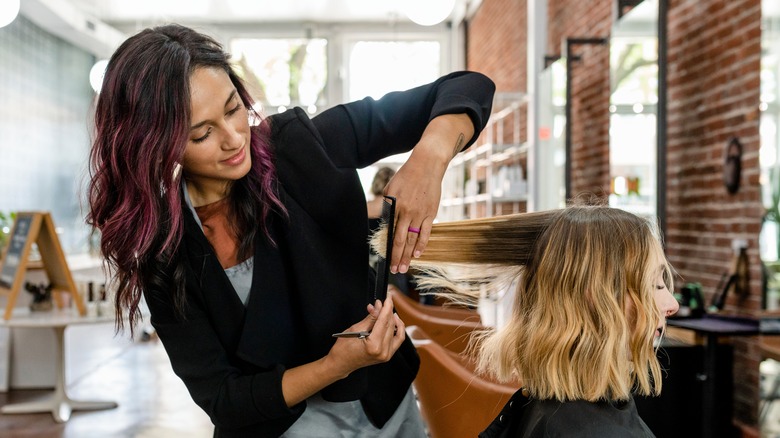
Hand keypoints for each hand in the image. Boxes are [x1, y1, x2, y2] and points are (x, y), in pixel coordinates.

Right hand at [326, 295, 405, 377]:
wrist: (341, 363)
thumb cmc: (343, 349)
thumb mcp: (355, 329)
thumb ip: (370, 318)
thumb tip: (378, 306)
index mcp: (374, 345)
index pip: (384, 321)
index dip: (387, 307)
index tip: (388, 297)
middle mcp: (383, 352)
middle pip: (390, 325)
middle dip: (387, 311)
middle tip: (382, 302)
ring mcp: (386, 355)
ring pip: (396, 332)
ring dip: (393, 319)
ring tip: (387, 311)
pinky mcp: (387, 355)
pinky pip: (397, 340)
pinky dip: (397, 329)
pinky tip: (394, 321)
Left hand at [383, 157, 441, 273]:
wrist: (427, 165)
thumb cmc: (406, 176)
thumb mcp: (390, 188)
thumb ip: (385, 205)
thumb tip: (379, 218)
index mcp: (395, 206)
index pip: (390, 232)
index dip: (388, 248)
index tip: (386, 259)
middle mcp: (407, 212)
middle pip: (401, 240)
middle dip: (397, 257)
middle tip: (395, 270)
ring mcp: (420, 213)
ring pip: (413, 239)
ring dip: (409, 255)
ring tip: (405, 267)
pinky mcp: (431, 213)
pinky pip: (426, 232)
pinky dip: (422, 244)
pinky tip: (418, 254)